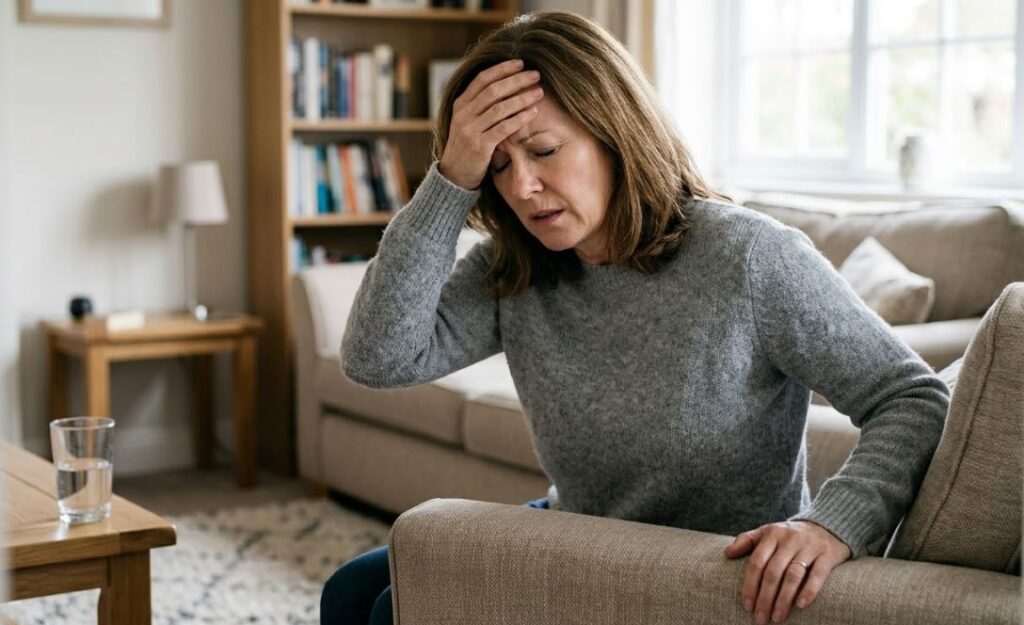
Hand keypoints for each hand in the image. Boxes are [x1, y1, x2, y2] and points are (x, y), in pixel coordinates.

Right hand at [439, 59, 543, 189]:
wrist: (455, 175)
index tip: (520, 63)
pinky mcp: (480, 146)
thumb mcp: (467, 121)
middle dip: (516, 80)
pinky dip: (519, 118)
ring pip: (500, 108)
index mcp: (460, 104)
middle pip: (493, 90)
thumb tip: (505, 85)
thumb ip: (480, 105)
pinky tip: (532, 112)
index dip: (502, 69)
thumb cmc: (467, 146)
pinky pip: (503, 128)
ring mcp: (470, 130)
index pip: (482, 79)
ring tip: (539, 92)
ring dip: (522, 98)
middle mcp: (464, 114)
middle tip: (535, 75)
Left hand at [724, 520, 850, 623]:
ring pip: (793, 575)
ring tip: (777, 617)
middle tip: (760, 618)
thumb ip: (746, 541)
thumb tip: (727, 553)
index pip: (756, 562)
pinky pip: (818, 574)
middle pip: (773, 572)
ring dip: (784, 599)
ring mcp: (809, 546)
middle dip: (765, 597)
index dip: (750, 585)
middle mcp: (790, 539)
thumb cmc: (789, 535)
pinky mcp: (827, 555)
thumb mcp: (767, 532)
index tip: (746, 605)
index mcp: (772, 534)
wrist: (826, 526)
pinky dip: (809, 590)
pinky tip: (801, 605)